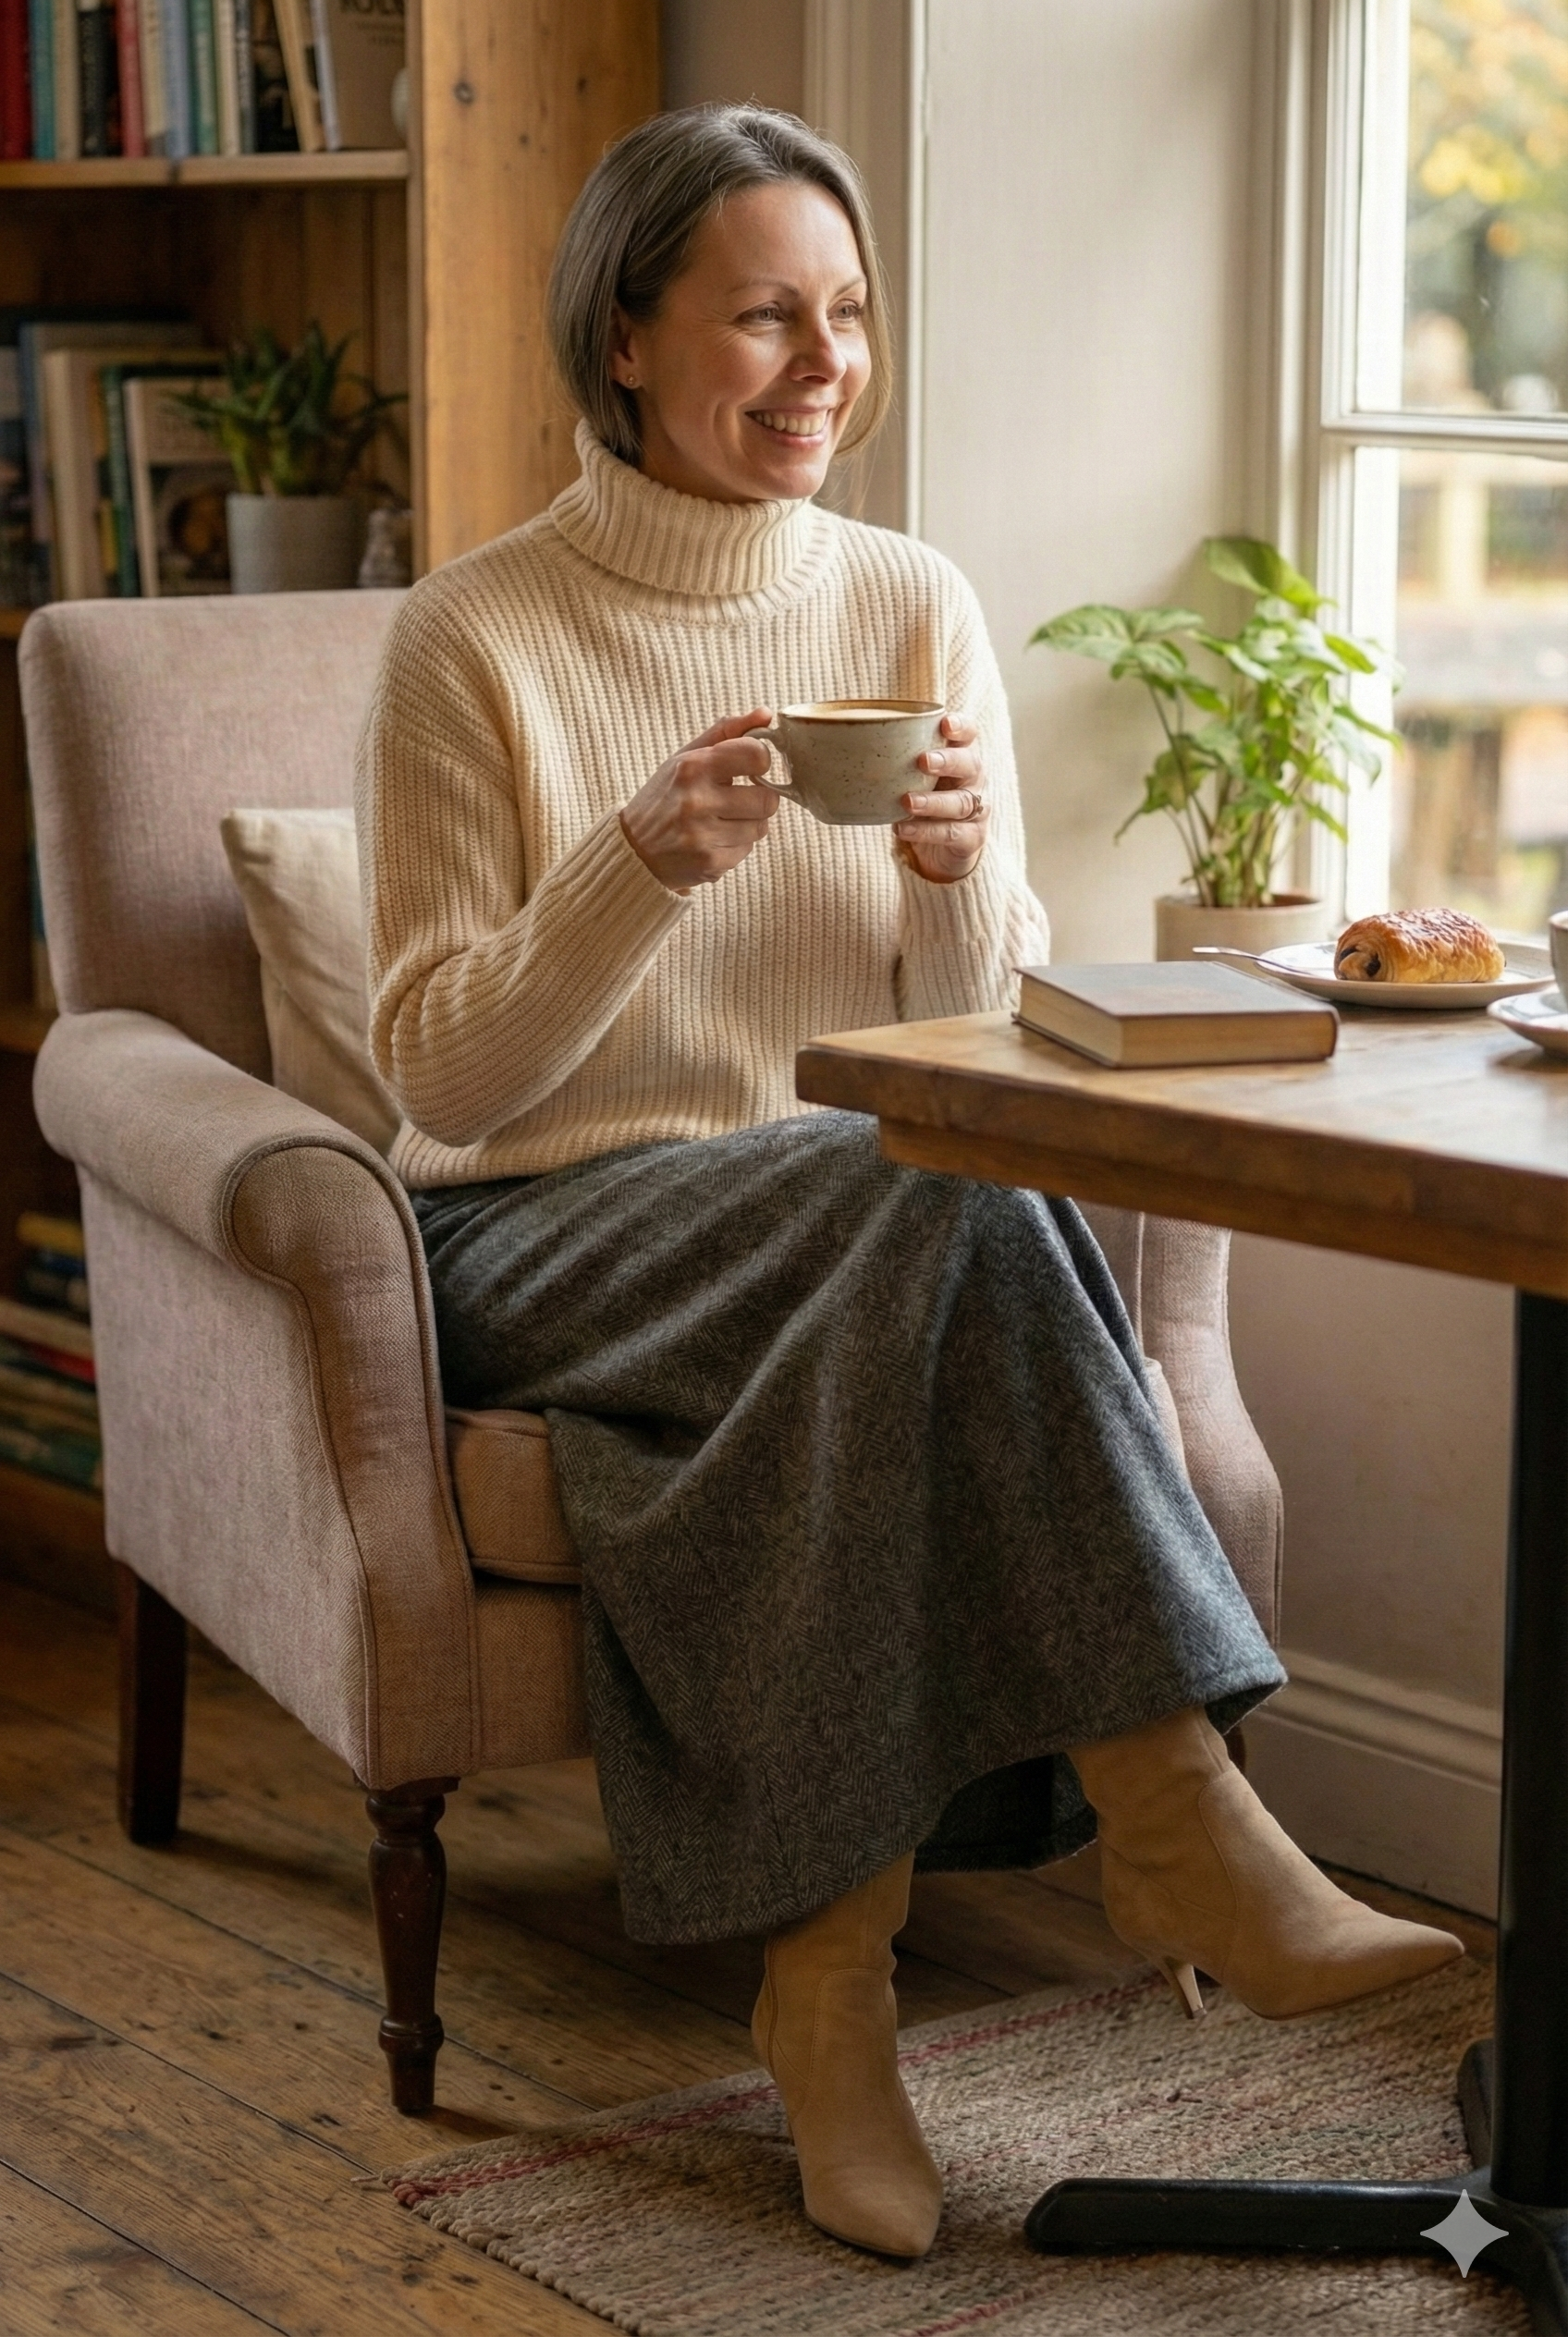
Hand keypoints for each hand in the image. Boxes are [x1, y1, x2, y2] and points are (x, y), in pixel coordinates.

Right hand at [620, 710, 779, 891]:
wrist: (633, 849)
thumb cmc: (665, 796)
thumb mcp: (686, 757)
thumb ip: (727, 732)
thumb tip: (766, 714)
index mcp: (692, 767)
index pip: (757, 756)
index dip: (759, 762)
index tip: (749, 768)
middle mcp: (697, 801)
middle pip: (768, 799)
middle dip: (758, 799)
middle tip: (736, 799)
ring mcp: (703, 835)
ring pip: (761, 827)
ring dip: (748, 824)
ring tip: (720, 821)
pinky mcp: (710, 863)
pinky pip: (747, 850)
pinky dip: (735, 846)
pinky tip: (712, 841)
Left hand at [893, 715, 988, 882]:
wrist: (939, 850)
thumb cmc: (921, 800)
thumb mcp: (908, 778)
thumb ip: (888, 760)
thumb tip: (830, 744)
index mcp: (960, 756)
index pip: (969, 733)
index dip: (961, 726)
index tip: (944, 724)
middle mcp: (973, 780)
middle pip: (970, 764)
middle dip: (947, 760)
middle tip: (922, 761)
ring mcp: (976, 810)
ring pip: (961, 802)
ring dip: (933, 801)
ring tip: (906, 802)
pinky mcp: (971, 838)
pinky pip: (951, 833)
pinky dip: (926, 832)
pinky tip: (903, 829)